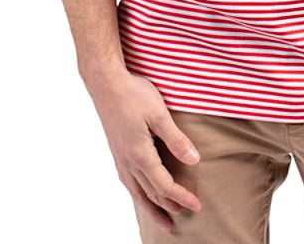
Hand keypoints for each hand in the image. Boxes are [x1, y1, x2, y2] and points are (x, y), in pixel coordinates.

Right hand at [88, 71, 200, 231]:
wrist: (106, 83)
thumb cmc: (133, 94)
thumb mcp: (159, 115)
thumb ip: (176, 139)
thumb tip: (194, 161)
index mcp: (141, 155)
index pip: (164, 186)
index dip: (181, 197)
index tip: (197, 206)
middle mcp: (128, 162)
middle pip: (150, 193)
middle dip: (168, 207)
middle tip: (184, 216)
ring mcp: (120, 158)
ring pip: (136, 192)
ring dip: (150, 207)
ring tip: (161, 220)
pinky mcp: (116, 151)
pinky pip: (127, 182)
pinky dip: (137, 194)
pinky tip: (139, 194)